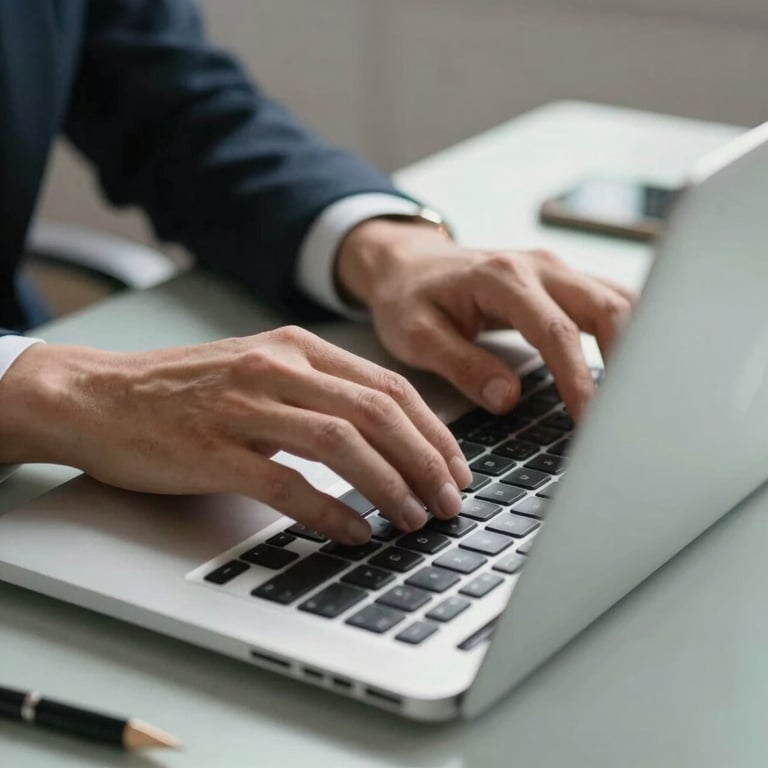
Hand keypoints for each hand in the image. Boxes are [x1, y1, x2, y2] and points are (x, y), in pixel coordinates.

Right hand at [0, 328, 471, 542]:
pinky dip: (329, 511)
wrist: (99, 396)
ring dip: (389, 485)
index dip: (433, 431)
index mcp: (297, 348)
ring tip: (413, 519)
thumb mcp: (262, 370)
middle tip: (450, 501)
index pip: (389, 387)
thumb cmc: (185, 390)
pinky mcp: (213, 449)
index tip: (455, 468)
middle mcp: (277, 369)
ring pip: (342, 443)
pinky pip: (287, 483)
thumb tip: (386, 437)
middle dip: (425, 461)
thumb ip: (320, 392)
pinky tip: (354, 533)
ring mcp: (244, 406)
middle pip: (378, 413)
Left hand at [336, 219, 634, 419]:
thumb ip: (462, 364)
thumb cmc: (408, 298)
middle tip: (629, 412)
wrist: (407, 263)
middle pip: (607, 306)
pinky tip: (632, 367)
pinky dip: (628, 332)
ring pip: (618, 300)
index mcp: (501, 278)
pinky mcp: (562, 280)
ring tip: (639, 396)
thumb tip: (507, 398)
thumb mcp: (417, 335)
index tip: (590, 419)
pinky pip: (609, 300)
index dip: (577, 378)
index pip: (555, 331)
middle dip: (627, 360)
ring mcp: (555, 270)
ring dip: (636, 345)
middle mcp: (538, 266)